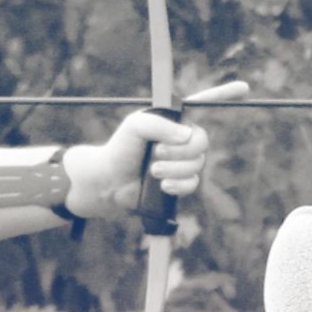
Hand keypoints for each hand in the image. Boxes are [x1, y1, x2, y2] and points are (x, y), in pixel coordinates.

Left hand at [89, 111, 210, 211]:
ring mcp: (181, 165)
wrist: (110, 178)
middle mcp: (182, 145)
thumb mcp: (135, 126)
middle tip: (155, 155)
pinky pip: (192, 184)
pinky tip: (163, 186)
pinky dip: (179, 185)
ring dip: (174, 170)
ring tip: (153, 172)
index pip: (197, 132)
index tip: (160, 145)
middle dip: (179, 154)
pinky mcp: (178, 183)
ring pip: (196, 167)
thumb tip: (187, 136)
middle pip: (201, 148)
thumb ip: (159, 124)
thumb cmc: (122, 148)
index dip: (186, 140)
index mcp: (175, 127)